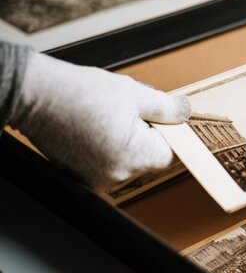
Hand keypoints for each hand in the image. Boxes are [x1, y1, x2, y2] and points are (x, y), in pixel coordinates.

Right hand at [9, 52, 189, 190]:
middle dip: (147, 135)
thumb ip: (166, 108)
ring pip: (129, 160)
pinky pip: (108, 163)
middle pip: (148, 159)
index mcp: (134, 158)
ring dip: (128, 141)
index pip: (169, 155)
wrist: (35, 95)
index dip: (170, 135)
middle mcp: (116, 176)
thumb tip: (184, 114)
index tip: (166, 121)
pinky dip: (109, 147)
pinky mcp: (82, 176)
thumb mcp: (134, 93)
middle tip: (132, 112)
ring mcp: (97, 179)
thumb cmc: (79, 93)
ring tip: (109, 117)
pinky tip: (97, 127)